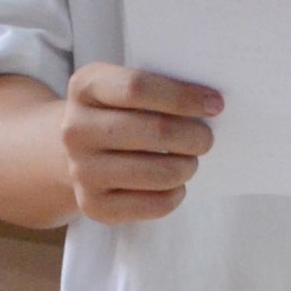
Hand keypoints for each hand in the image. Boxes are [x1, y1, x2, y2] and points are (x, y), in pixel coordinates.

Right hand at [61, 61, 220, 222]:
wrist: (76, 151)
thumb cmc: (117, 112)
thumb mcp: (122, 85)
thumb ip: (160, 86)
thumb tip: (211, 104)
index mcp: (85, 87)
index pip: (137, 87)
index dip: (182, 96)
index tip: (215, 104)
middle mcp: (75, 129)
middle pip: (154, 131)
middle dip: (194, 136)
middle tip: (206, 138)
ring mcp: (81, 170)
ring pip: (158, 172)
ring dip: (188, 166)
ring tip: (190, 160)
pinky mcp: (94, 206)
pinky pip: (154, 204)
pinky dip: (176, 194)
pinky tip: (175, 183)